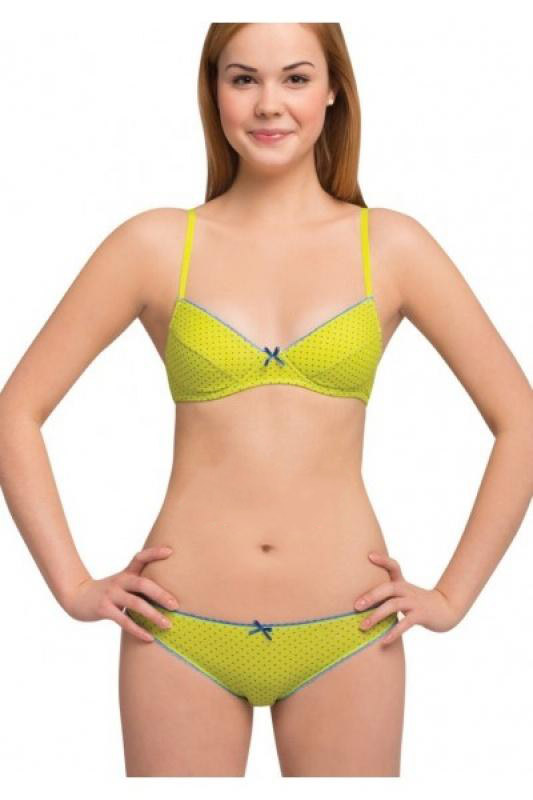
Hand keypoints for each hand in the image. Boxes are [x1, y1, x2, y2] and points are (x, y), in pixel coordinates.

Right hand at [64, 546, 178, 641]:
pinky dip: (138, 630)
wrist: (76, 597)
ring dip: (153, 615)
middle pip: (143, 584)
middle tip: (175, 605)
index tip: (170, 552)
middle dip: (161, 594)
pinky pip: (124, 621)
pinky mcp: (104, 609)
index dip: (154, 553)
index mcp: (126, 573)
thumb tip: (167, 594)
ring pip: (136, 604)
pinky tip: (150, 638)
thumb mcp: (122, 582)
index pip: (140, 558)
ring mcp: (111, 595)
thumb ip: (139, 584)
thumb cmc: (107, 592)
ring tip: (167, 625)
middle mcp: (120, 581)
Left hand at [353, 551, 460, 644]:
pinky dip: (393, 632)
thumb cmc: (418, 603)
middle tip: (356, 606)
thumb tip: (362, 601)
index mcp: (402, 583)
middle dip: (371, 596)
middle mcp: (407, 590)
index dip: (382, 559)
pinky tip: (383, 641)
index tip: (369, 556)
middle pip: (388, 588)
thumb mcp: (404, 593)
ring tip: (363, 626)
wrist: (446, 610)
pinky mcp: (421, 615)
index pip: (393, 566)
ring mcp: (414, 602)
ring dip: (377, 616)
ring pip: (393, 605)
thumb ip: (388, 593)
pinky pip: (405, 623)